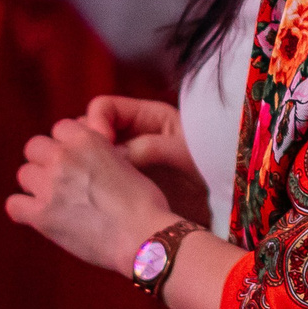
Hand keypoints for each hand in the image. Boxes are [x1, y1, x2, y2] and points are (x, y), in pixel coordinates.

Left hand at [6, 114, 176, 274]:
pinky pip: (14, 205)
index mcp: (87, 138)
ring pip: (24, 173)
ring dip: (36, 185)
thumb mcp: (126, 163)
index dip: (67, 146)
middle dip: (45, 161)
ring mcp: (51, 185)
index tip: (76, 162)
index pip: (60, 129)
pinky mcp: (42, 216)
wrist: (146, 238)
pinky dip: (23, 210)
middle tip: (61, 181)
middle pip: (34, 147)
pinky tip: (37, 217)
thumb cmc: (145, 205)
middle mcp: (64, 156)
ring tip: (54, 201)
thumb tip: (84, 162)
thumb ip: (100, 155)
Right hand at [89, 95, 210, 228]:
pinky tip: (94, 197)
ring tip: (89, 183)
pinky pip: (98, 179)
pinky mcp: (122, 184)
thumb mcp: (182, 151)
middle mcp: (130, 135)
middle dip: (84, 144)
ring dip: (84, 166)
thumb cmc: (211, 166)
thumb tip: (114, 155)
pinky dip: (92, 185)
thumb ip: (148, 148)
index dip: (95, 122)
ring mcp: (124, 160)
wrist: (223, 199)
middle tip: (88, 165)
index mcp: (144, 117)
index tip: (100, 143)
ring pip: (89, 156)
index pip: (103, 108)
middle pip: (90, 130)